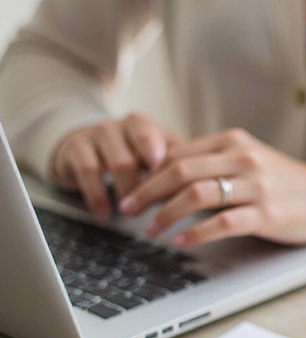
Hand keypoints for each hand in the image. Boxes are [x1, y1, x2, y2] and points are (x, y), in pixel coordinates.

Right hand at [53, 113, 178, 219]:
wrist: (83, 143)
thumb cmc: (127, 151)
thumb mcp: (150, 151)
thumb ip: (173, 163)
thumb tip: (198, 184)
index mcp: (140, 124)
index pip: (152, 139)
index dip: (161, 163)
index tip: (171, 185)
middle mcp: (117, 126)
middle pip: (134, 156)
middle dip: (144, 187)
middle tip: (152, 209)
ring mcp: (94, 136)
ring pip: (115, 164)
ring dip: (126, 192)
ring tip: (132, 212)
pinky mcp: (75, 149)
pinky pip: (88, 173)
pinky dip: (98, 197)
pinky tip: (105, 213)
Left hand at [119, 128, 305, 246]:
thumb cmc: (278, 181)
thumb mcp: (244, 160)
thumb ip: (208, 162)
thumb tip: (160, 170)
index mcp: (233, 141)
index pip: (178, 153)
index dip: (149, 172)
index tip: (131, 189)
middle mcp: (243, 158)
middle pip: (181, 171)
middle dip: (148, 191)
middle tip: (129, 208)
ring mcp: (256, 186)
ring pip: (198, 195)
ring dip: (167, 213)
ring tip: (150, 229)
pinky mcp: (266, 214)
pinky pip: (223, 222)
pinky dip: (196, 232)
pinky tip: (181, 240)